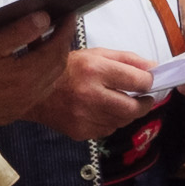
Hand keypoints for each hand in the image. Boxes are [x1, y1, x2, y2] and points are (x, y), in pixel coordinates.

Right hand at [0, 12, 61, 135]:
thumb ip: (20, 31)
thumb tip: (44, 19)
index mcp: (28, 75)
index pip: (58, 48)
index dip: (66, 30)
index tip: (69, 16)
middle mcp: (32, 93)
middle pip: (58, 65)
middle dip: (61, 44)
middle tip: (60, 27)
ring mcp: (24, 105)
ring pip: (50, 80)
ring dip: (52, 60)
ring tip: (44, 42)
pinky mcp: (14, 112)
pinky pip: (38, 92)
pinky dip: (41, 76)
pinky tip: (28, 66)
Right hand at [32, 47, 163, 140]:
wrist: (31, 90)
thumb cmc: (65, 68)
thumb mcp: (95, 54)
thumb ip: (126, 59)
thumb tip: (154, 67)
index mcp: (95, 70)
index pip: (138, 81)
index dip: (149, 82)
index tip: (149, 82)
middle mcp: (90, 95)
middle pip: (134, 109)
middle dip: (144, 104)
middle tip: (144, 99)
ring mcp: (84, 116)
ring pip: (122, 121)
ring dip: (126, 113)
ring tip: (118, 101)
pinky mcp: (79, 131)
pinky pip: (107, 130)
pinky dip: (109, 121)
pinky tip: (100, 110)